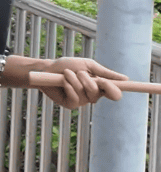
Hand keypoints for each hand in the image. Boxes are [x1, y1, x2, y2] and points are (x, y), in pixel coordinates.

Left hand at [7, 55, 127, 108]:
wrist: (47, 70)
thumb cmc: (67, 66)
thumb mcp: (88, 66)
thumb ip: (106, 73)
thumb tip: (126, 79)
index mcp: (100, 86)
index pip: (114, 94)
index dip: (113, 90)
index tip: (106, 83)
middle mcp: (93, 96)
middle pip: (99, 92)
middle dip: (87, 79)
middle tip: (78, 72)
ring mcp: (82, 102)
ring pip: (85, 93)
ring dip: (75, 80)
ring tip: (66, 74)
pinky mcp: (70, 105)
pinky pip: (74, 97)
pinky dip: (68, 86)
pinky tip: (62, 81)